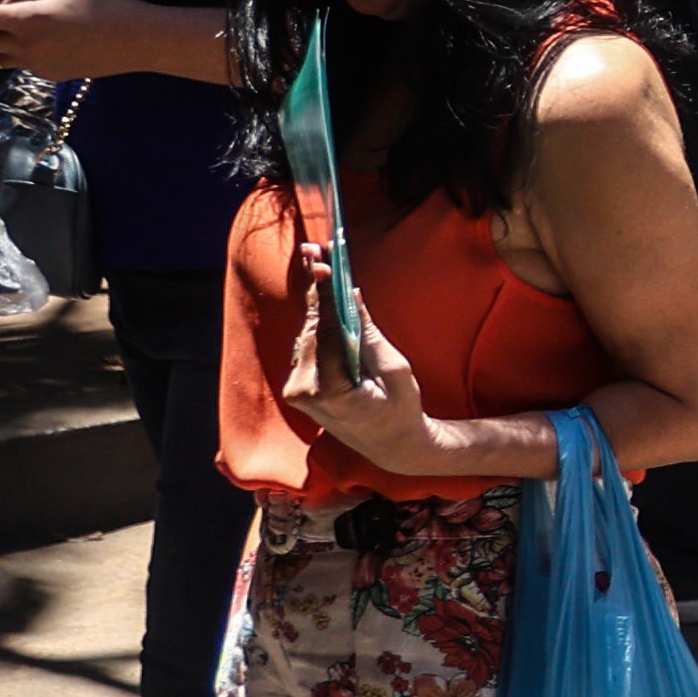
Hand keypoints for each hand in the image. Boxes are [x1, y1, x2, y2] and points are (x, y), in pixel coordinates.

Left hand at [287, 274, 478, 477]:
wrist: (391, 445)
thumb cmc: (400, 408)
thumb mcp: (394, 369)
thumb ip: (367, 333)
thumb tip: (351, 296)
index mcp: (331, 388)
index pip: (326, 330)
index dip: (323, 293)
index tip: (321, 263)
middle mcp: (304, 389)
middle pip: (310, 328)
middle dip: (315, 289)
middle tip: (314, 250)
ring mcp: (297, 390)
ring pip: (306, 335)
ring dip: (314, 303)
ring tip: (316, 264)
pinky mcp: (297, 388)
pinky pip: (307, 347)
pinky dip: (315, 322)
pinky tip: (319, 296)